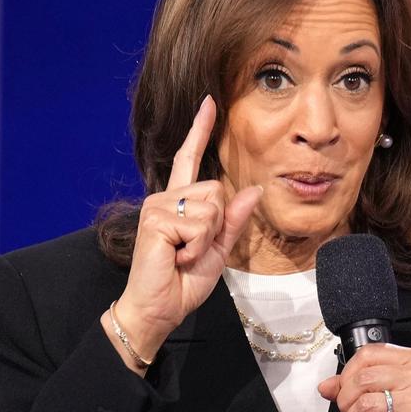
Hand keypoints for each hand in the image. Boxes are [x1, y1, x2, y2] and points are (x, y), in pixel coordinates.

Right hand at [103, 95, 261, 367]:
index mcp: (179, 203)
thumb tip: (255, 190)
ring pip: (211, 208)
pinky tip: (177, 258)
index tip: (209, 103)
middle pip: (216, 192)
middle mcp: (165, 198)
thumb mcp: (217, 250)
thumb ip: (233, 221)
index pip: (189, 159)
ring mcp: (157, 206)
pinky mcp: (156, 219)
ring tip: (183, 256)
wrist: (160, 308)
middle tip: (194, 252)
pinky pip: (199, 224)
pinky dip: (196, 248)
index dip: (199, 131)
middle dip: (216, 227)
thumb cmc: (183, 282)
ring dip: (205, 240)